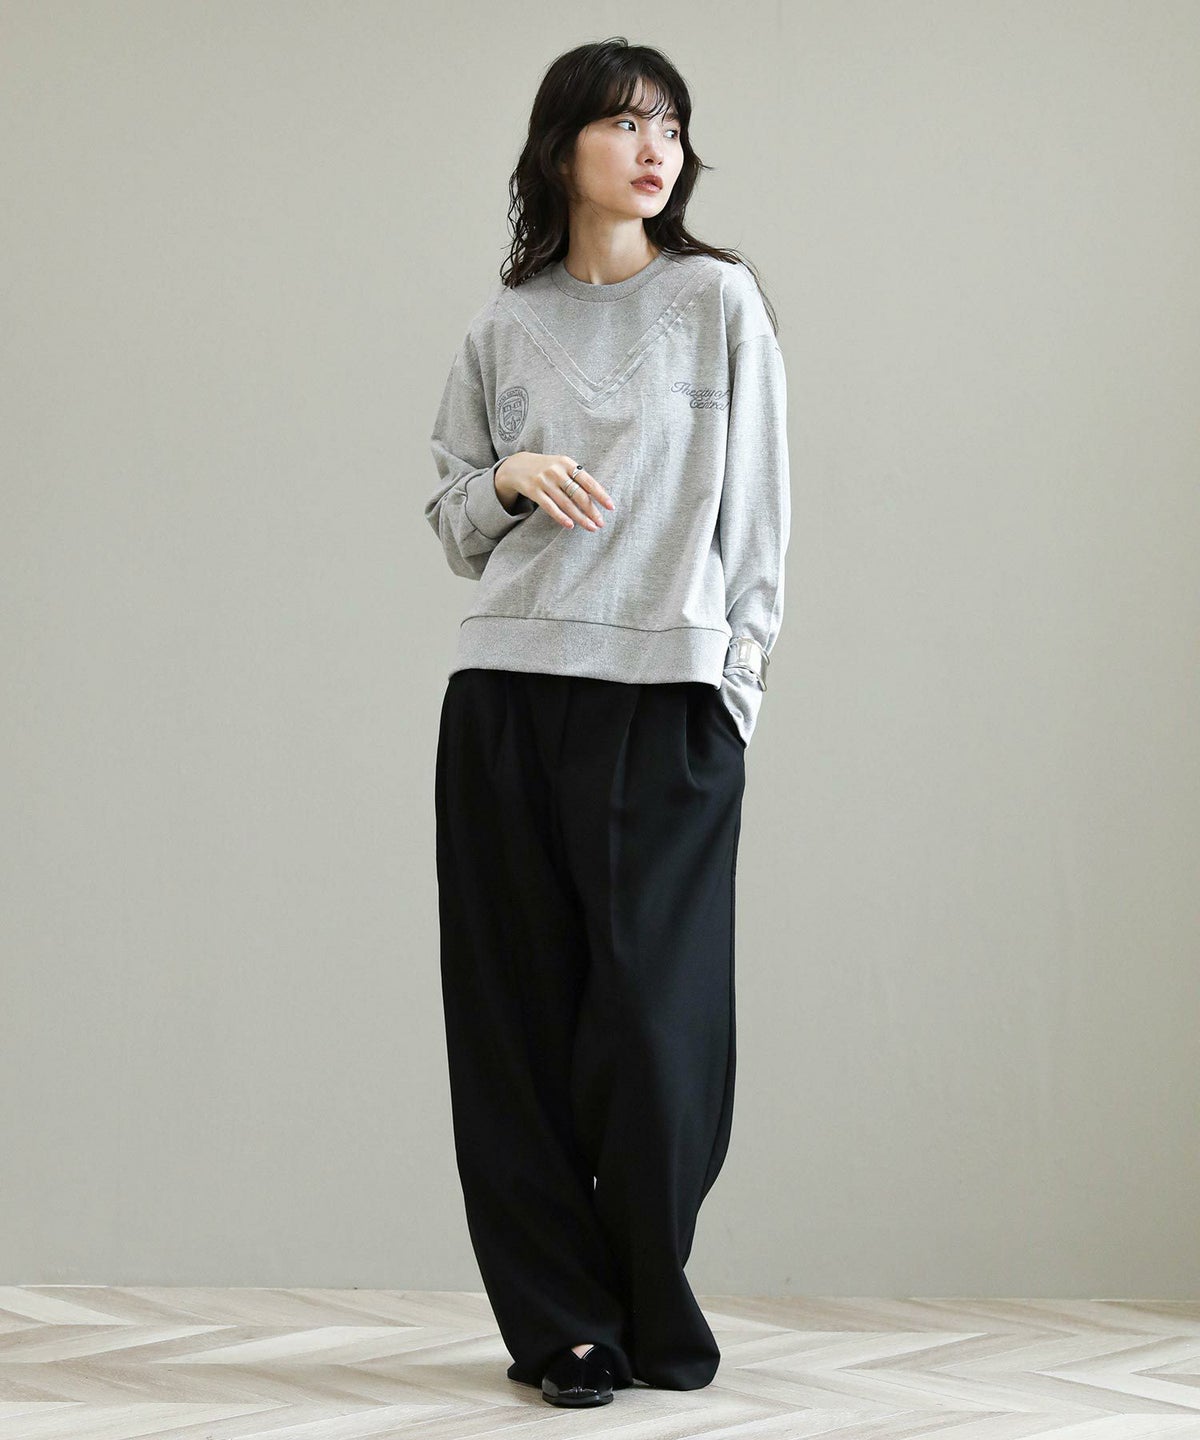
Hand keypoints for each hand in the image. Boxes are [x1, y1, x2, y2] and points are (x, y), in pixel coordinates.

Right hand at [494, 453, 614, 530]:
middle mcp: (556, 471)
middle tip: (601, 523)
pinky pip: (550, 507)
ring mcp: (544, 481)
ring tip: (591, 527)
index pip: (588, 481)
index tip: (610, 507)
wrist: (517, 465)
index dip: (600, 494)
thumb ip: (577, 478)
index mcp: (567, 463)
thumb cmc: (548, 468)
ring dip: (580, 517)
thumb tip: (597, 498)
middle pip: (578, 494)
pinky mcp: (534, 491)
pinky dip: (561, 517)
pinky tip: (570, 525)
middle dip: (591, 510)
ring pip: (566, 503)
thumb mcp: (563, 466)